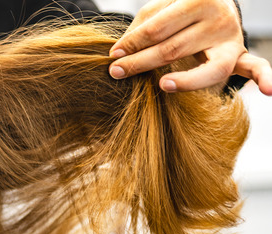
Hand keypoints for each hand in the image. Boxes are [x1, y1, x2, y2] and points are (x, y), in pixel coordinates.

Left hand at [108, 0, 271, 94]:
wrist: (214, 6)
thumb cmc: (179, 12)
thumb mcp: (160, 10)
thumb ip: (142, 28)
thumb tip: (120, 51)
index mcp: (197, 0)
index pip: (159, 28)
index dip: (133, 43)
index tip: (113, 56)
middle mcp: (218, 19)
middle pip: (175, 48)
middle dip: (142, 62)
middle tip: (117, 73)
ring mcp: (231, 39)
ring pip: (208, 67)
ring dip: (185, 81)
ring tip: (163, 85)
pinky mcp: (240, 55)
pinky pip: (255, 67)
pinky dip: (266, 78)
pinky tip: (270, 91)